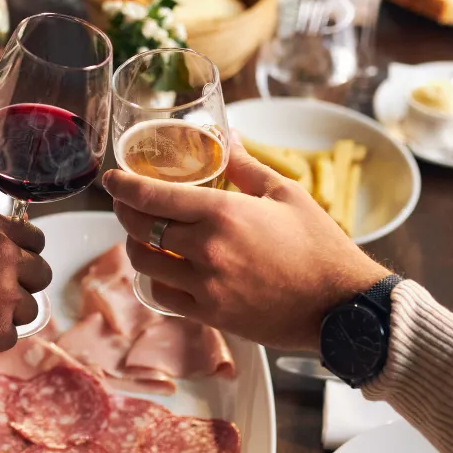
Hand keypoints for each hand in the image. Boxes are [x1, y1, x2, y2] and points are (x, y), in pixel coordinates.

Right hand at [0, 209, 51, 380]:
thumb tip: (5, 244)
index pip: (35, 240)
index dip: (23, 257)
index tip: (11, 269)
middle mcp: (2, 253)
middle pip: (41, 273)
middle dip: (21, 287)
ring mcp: (3, 291)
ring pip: (29, 308)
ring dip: (6, 316)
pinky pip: (11, 336)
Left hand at [103, 140, 387, 349]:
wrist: (341, 306)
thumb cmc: (320, 246)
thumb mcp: (286, 194)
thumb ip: (245, 166)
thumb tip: (226, 137)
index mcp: (223, 213)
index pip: (153, 195)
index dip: (123, 185)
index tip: (111, 178)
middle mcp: (206, 249)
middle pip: (140, 228)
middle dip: (124, 212)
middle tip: (125, 203)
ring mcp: (205, 286)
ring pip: (144, 263)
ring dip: (135, 245)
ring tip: (141, 234)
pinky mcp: (210, 315)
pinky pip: (163, 296)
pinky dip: (155, 280)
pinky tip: (162, 269)